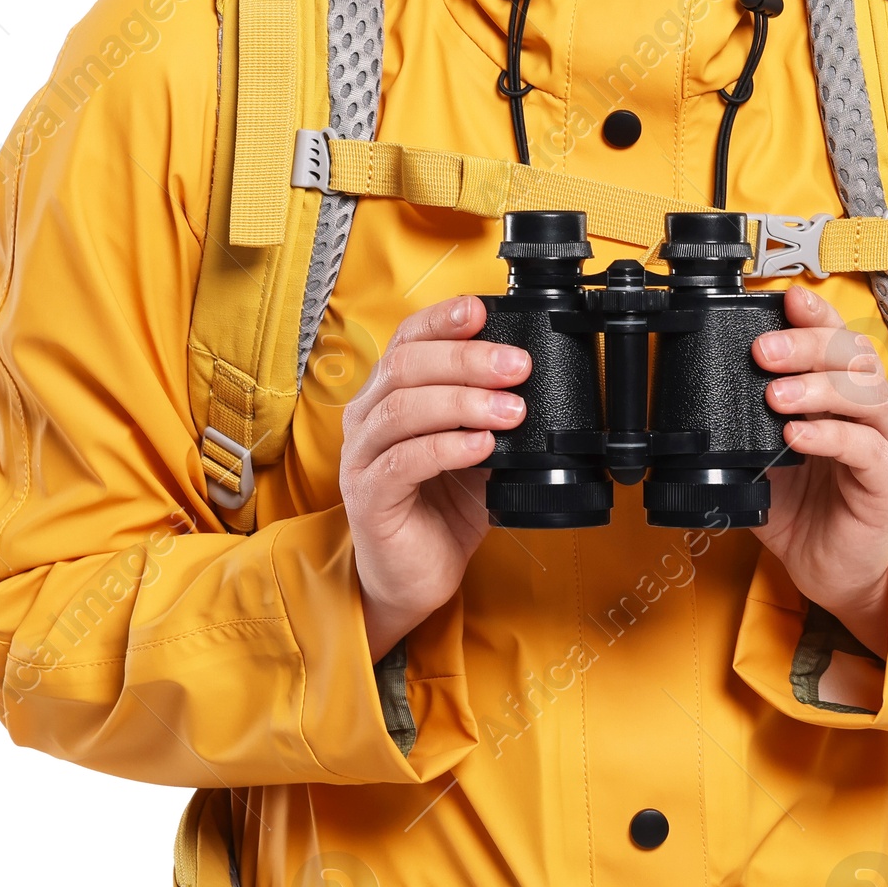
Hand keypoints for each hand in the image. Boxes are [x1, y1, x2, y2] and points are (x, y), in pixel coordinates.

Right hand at [339, 296, 529, 660]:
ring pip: (403, 409)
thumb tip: (526, 378)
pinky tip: (482, 446)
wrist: (414, 576)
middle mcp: (366, 419)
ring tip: (509, 410)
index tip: (480, 310)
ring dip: (463, 402)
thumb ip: (488, 412)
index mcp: (387, 396)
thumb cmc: (442, 507)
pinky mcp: (368, 497)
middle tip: (517, 366)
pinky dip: (447, 447)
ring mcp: (361, 458)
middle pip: (406, 366)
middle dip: (467, 359)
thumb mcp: (474, 448)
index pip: (406, 339)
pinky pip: (404, 461)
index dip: (441, 319)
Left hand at [749, 286, 887, 656]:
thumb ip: (744, 425)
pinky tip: (798, 436)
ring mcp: (879, 445)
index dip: (816, 315)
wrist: (829, 570)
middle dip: (807, 345)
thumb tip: (699, 395)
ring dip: (818, 387)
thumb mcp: (761, 459)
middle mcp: (864, 412)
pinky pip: (866, 449)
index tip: (786, 298)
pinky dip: (831, 436)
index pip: (835, 340)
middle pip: (854, 356)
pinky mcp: (883, 484)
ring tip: (775, 395)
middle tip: (764, 351)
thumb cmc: (801, 509)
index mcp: (838, 395)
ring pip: (866, 395)